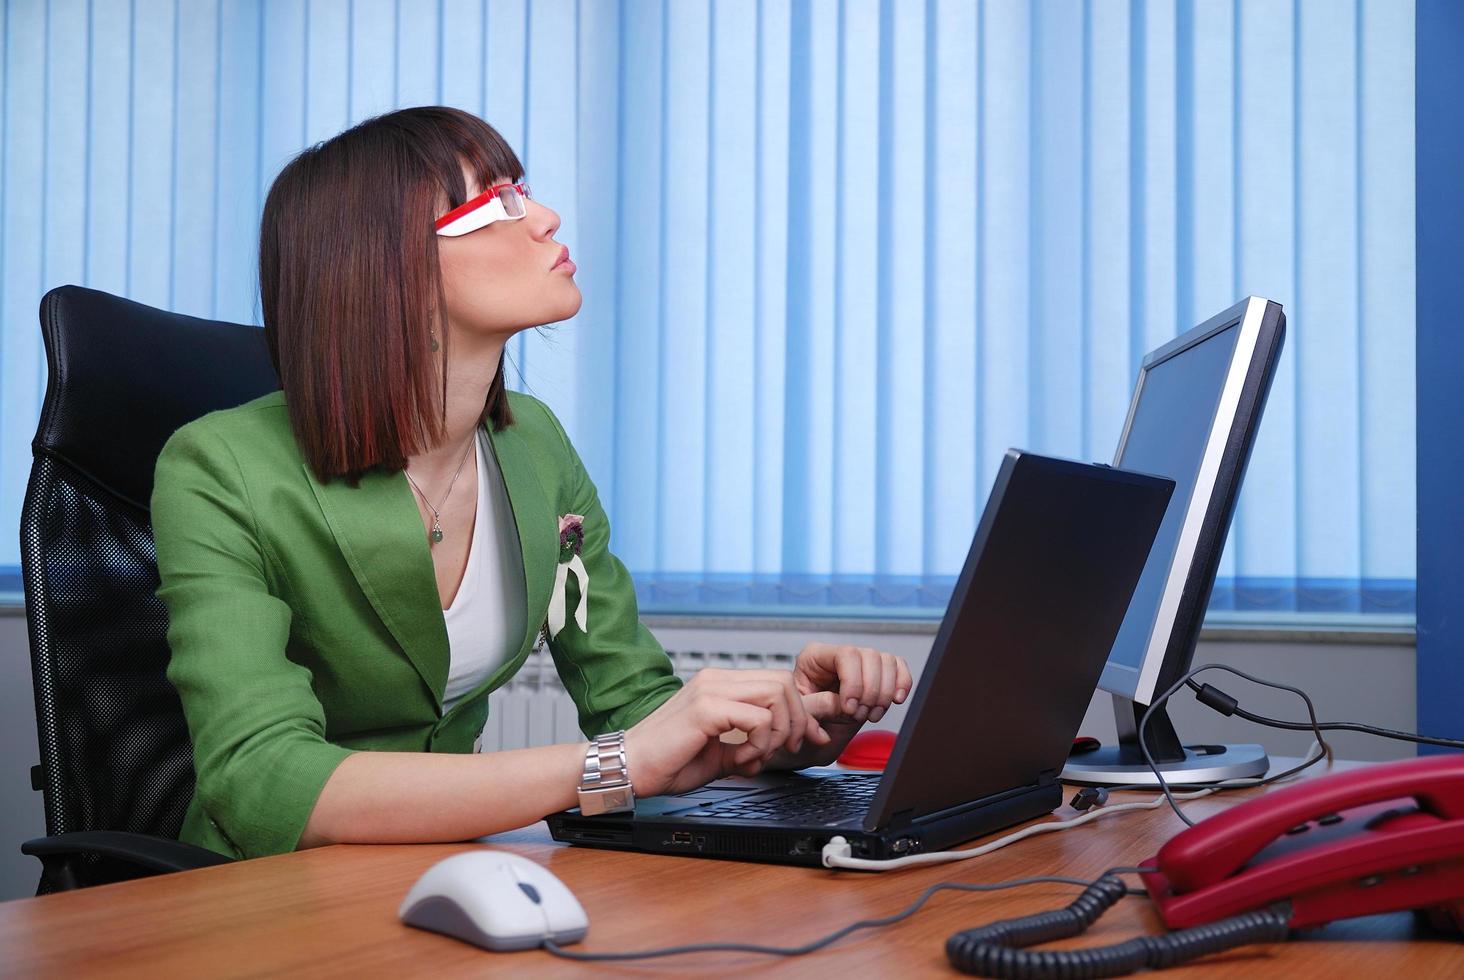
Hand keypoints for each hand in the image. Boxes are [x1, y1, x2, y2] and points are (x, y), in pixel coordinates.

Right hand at [624, 668, 831, 796]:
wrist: (627, 768)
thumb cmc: (666, 762)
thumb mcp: (719, 754)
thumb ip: (748, 747)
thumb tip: (776, 751)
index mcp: (719, 685)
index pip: (777, 682)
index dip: (800, 712)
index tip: (807, 738)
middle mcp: (716, 679)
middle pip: (784, 682)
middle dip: (797, 720)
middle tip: (787, 749)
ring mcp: (710, 690)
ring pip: (777, 693)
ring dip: (778, 731)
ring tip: (756, 756)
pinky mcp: (705, 708)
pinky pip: (757, 718)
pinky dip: (759, 744)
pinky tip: (739, 759)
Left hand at [792, 642, 912, 723]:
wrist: (812, 740)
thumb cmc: (801, 725)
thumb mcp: (799, 716)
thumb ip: (815, 705)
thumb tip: (839, 701)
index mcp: (814, 658)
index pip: (846, 654)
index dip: (854, 682)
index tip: (849, 708)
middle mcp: (839, 656)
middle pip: (870, 656)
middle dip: (870, 691)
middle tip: (858, 715)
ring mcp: (860, 664)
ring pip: (887, 661)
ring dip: (883, 694)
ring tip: (869, 714)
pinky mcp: (877, 676)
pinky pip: (898, 667)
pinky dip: (902, 684)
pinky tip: (893, 701)